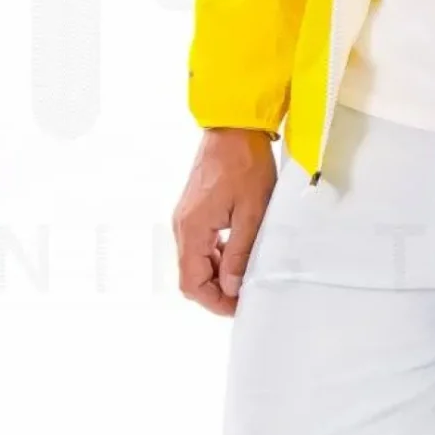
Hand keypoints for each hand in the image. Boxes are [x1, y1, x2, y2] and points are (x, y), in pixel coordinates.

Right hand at [173, 128, 277, 315]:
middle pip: (191, 275)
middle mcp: (182, 226)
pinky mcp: (195, 210)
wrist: (234, 128)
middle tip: (246, 295)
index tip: (239, 306)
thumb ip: (240, 253)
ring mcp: (186, 218)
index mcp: (192, 230)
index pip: (192, 283)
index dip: (215, 301)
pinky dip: (216, 256)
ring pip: (196, 261)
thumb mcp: (252, 213)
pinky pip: (200, 244)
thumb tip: (231, 286)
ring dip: (217, 274)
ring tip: (246, 275)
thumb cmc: (245, 164)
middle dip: (216, 291)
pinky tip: (238, 253)